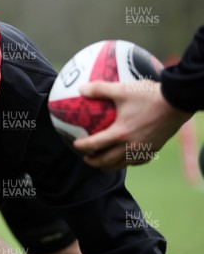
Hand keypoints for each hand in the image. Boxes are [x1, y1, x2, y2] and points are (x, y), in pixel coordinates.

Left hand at [72, 80, 192, 169]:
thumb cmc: (149, 95)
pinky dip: (127, 162)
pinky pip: (138, 161)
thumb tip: (81, 88)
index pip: (95, 145)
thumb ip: (100, 89)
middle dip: (94, 161)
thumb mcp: (122, 89)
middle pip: (107, 161)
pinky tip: (124, 159)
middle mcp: (130, 146)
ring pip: (122, 164)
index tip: (75, 144)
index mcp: (120, 134)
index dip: (82, 146)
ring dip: (109, 165)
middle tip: (86, 158)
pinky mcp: (154, 149)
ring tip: (102, 162)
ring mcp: (143, 150)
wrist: (178, 102)